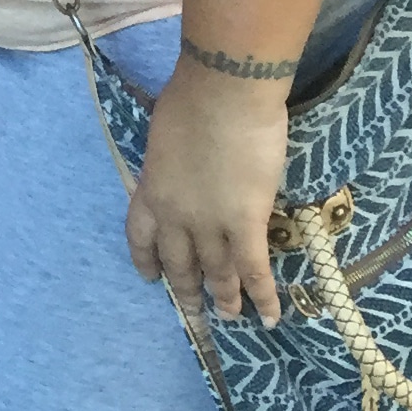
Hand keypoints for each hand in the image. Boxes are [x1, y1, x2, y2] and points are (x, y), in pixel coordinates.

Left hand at [126, 66, 291, 328]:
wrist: (222, 93)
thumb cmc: (191, 99)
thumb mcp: (165, 136)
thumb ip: (170, 161)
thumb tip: (180, 167)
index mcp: (151, 188)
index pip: (141, 236)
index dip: (146, 260)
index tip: (151, 278)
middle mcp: (175, 215)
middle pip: (179, 262)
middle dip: (186, 290)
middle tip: (194, 312)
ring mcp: (210, 223)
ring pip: (217, 272)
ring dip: (225, 297)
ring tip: (231, 317)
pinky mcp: (246, 222)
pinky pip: (254, 269)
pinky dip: (263, 297)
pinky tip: (271, 317)